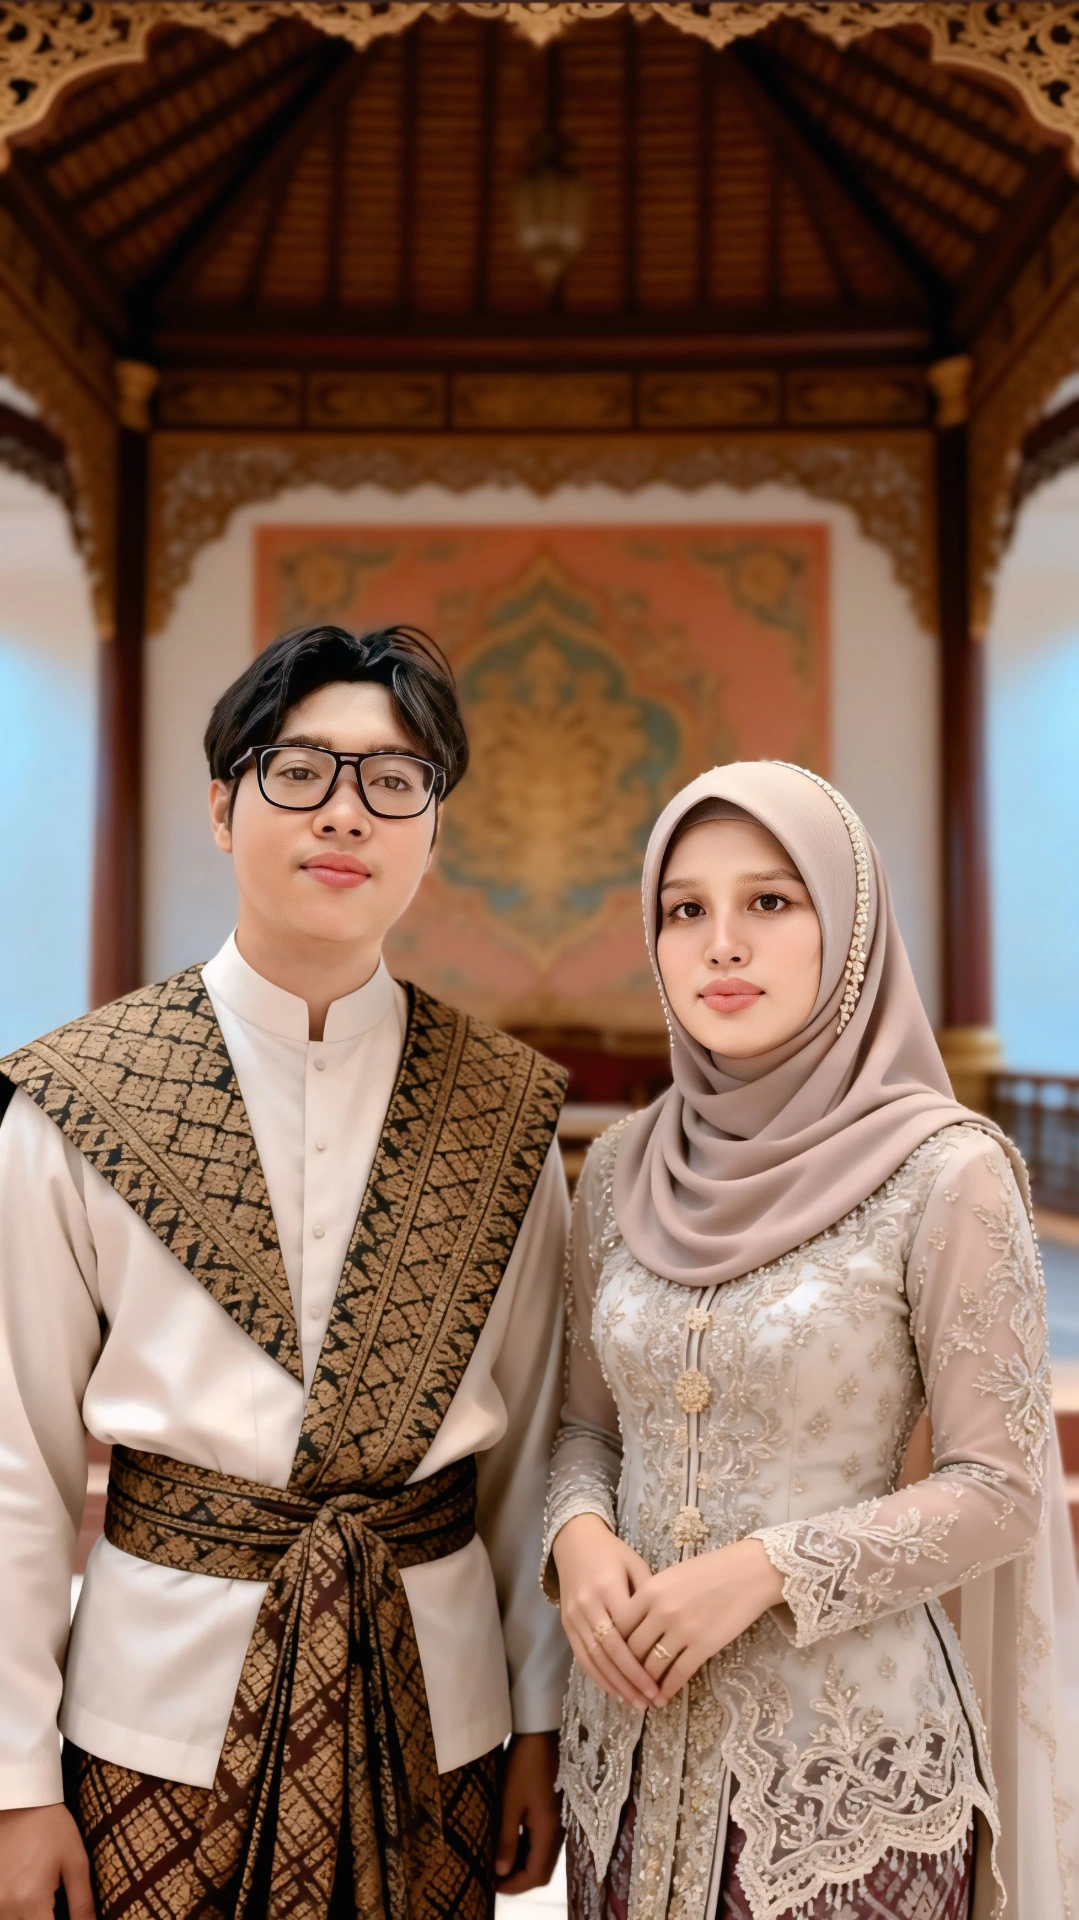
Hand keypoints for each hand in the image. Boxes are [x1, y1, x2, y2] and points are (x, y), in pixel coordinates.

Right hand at [0, 1804, 94, 1919]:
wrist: (19, 1801)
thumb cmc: (51, 1827)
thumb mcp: (75, 1861)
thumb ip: (82, 1902)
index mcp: (32, 1901)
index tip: (65, 1915)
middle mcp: (6, 1906)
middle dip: (42, 1918)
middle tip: (52, 1905)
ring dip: (26, 1916)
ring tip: (38, 1894)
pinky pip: (1, 1911)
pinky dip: (12, 1910)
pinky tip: (23, 1893)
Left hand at [494, 1732, 561, 1893]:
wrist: (540, 1735)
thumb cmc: (523, 1767)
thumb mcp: (509, 1803)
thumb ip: (507, 1838)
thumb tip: (501, 1871)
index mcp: (548, 1832)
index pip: (536, 1875)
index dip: (514, 1886)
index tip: (491, 1885)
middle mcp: (558, 1832)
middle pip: (542, 1871)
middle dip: (519, 1879)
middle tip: (493, 1877)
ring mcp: (558, 1822)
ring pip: (543, 1857)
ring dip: (522, 1864)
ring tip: (498, 1861)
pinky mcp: (554, 1813)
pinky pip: (543, 1842)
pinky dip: (527, 1850)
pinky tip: (510, 1842)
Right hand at [551, 1513, 659, 1710]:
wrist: (575, 1541)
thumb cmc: (613, 1553)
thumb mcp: (636, 1565)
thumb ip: (648, 1596)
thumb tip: (666, 1632)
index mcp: (607, 1587)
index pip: (626, 1632)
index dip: (642, 1660)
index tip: (662, 1679)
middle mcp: (588, 1605)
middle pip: (610, 1650)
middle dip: (630, 1679)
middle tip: (650, 1700)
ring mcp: (574, 1616)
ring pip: (594, 1658)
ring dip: (615, 1684)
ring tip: (635, 1702)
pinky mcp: (566, 1624)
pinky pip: (582, 1656)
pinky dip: (598, 1677)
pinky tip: (614, 1691)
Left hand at [622, 1537, 782, 1705]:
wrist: (749, 1572)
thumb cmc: (711, 1569)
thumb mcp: (672, 1576)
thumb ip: (651, 1597)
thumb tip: (635, 1624)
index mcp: (650, 1590)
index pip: (619, 1625)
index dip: (614, 1645)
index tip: (614, 1657)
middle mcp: (661, 1612)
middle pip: (632, 1649)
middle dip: (627, 1669)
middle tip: (626, 1682)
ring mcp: (682, 1630)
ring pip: (652, 1666)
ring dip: (646, 1685)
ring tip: (643, 1696)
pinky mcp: (703, 1647)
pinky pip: (678, 1674)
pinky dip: (668, 1689)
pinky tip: (664, 1698)